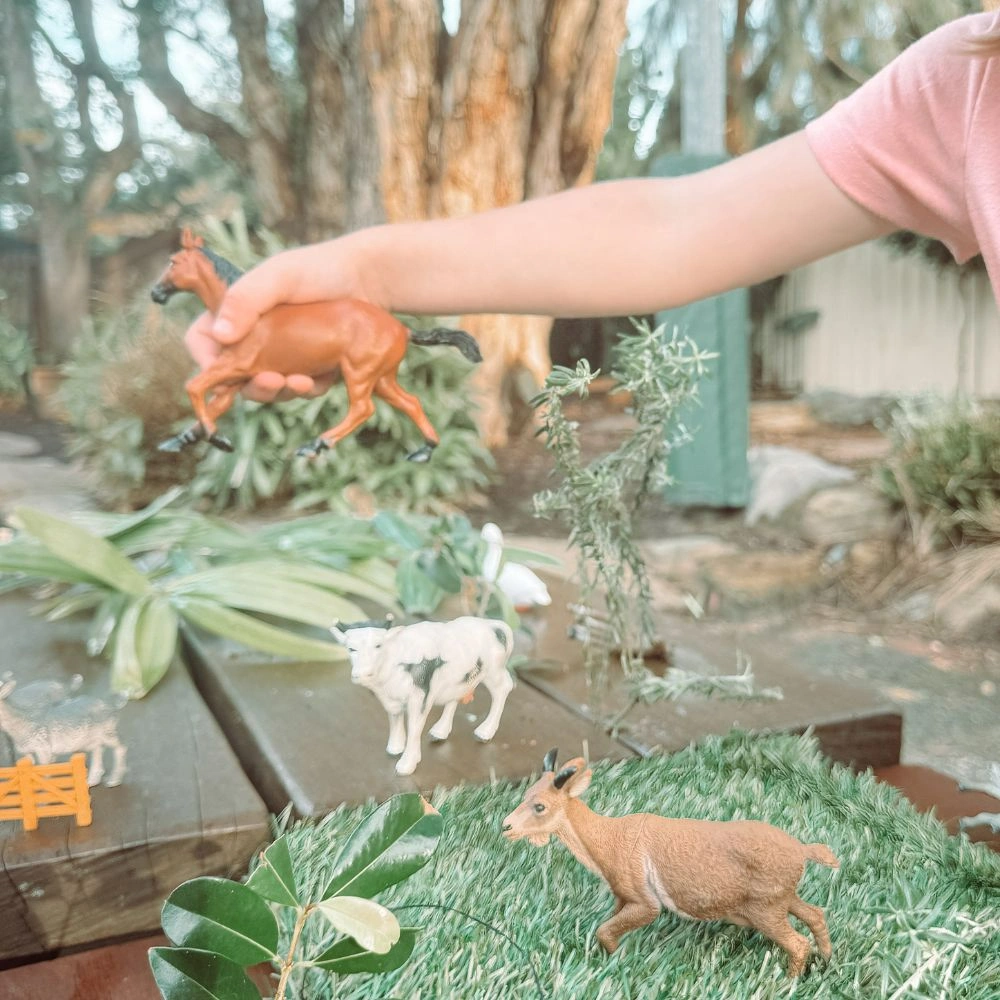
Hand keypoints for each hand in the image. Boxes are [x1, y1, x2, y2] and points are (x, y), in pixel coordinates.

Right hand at [183, 240, 375, 402]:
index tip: (224, 373)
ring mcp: (281, 355)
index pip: (202, 341)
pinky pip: (300, 389)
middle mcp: (254, 336)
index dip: (207, 362)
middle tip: (273, 382)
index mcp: (236, 312)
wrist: (369, 280)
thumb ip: (246, 299)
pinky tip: (321, 378)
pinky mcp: (308, 367)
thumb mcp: (280, 276)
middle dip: (252, 386)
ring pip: (268, 388)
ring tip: (302, 381)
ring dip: (281, 392)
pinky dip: (308, 389)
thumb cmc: (320, 269)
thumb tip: (220, 335)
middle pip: (235, 376)